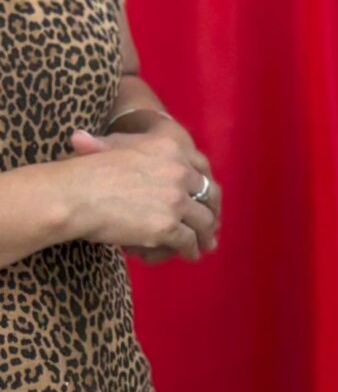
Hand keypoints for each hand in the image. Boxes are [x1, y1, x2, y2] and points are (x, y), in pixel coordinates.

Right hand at [55, 129, 218, 258]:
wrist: (71, 195)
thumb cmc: (81, 170)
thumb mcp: (107, 146)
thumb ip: (116, 144)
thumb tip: (81, 137)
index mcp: (170, 146)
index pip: (201, 166)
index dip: (205, 183)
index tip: (206, 194)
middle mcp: (180, 171)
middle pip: (208, 193)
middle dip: (211, 209)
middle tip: (211, 222)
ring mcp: (176, 200)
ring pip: (203, 221)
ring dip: (205, 234)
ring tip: (204, 243)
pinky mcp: (169, 226)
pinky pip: (188, 241)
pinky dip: (191, 249)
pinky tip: (190, 254)